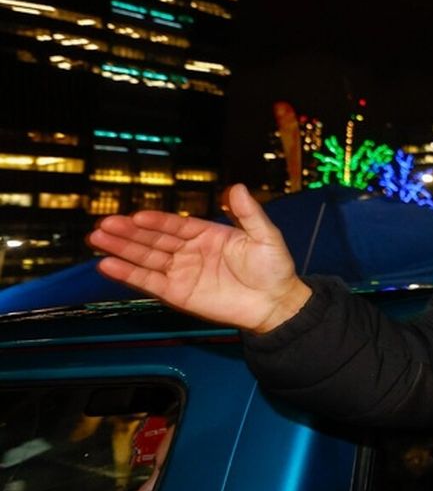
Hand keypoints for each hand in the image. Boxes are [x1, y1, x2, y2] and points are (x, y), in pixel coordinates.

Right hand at [90, 183, 310, 332]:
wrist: (277, 304)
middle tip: (103, 225)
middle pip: (153, 240)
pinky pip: (149, 283)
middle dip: (128, 233)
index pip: (174, 225)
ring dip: (121, 250)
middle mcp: (190, 251)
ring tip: (96, 240)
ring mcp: (181, 273)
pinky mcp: (177, 294)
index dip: (155, 221)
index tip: (135, 216)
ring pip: (146, 259)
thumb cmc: (274, 268)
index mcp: (207, 234)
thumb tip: (236, 187)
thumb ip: (248, 213)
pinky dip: (128, 275)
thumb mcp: (265, 235)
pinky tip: (108, 265)